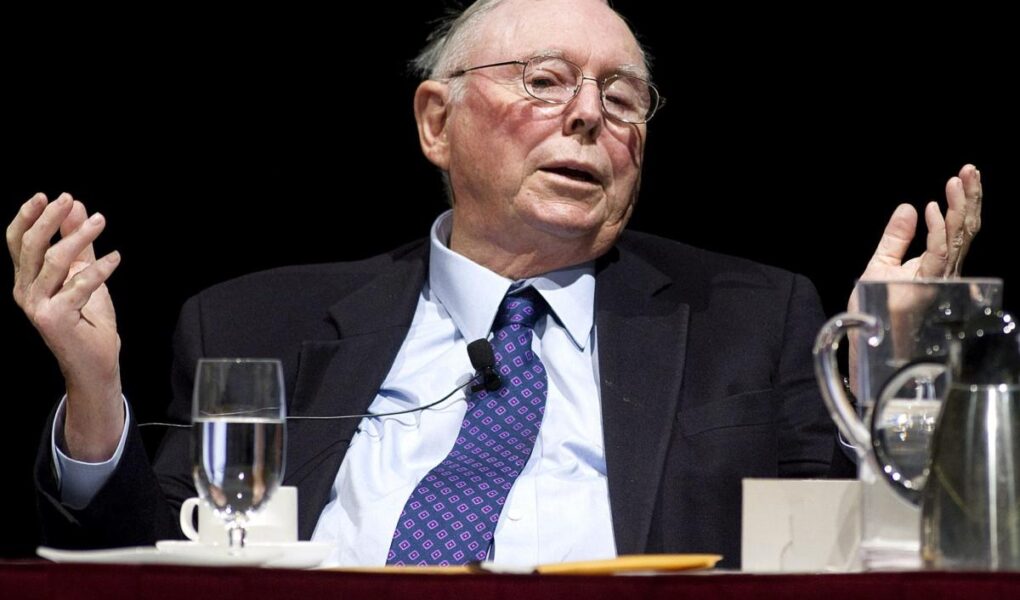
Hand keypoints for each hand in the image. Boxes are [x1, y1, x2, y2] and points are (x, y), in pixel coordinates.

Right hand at [7, 193, 123, 460]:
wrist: (95, 363)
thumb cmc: (89, 321)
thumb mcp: (84, 275)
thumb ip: (81, 245)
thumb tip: (78, 207)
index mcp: (26, 281)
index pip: (17, 243)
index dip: (27, 217)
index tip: (46, 196)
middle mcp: (25, 292)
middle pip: (31, 247)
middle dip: (49, 220)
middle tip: (70, 200)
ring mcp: (37, 307)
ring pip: (54, 262)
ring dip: (78, 238)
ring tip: (100, 222)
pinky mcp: (55, 319)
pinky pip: (79, 286)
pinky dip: (100, 270)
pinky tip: (116, 258)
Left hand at [850, 164, 981, 310]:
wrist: (863, 334)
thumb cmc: (872, 307)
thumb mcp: (880, 263)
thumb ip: (895, 237)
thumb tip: (908, 207)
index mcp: (936, 264)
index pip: (957, 228)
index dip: (962, 202)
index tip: (962, 176)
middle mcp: (942, 271)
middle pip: (964, 231)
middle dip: (969, 199)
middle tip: (969, 170)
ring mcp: (936, 280)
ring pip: (956, 239)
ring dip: (957, 208)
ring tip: (956, 182)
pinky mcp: (924, 287)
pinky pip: (936, 255)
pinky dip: (935, 231)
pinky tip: (930, 210)